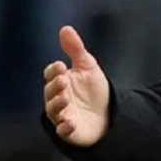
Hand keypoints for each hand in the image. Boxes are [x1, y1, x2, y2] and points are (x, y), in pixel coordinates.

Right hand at [43, 26, 109, 146]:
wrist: (110, 114)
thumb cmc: (94, 90)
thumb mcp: (87, 67)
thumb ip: (75, 49)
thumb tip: (65, 28)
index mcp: (60, 82)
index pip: (51, 75)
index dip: (54, 71)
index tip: (61, 65)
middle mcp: (57, 99)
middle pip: (50, 92)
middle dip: (55, 86)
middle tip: (63, 80)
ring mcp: (62, 116)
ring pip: (53, 111)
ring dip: (58, 104)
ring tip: (65, 97)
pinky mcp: (70, 132)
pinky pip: (63, 131)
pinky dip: (65, 128)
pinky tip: (71, 123)